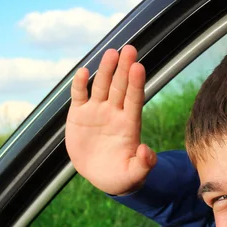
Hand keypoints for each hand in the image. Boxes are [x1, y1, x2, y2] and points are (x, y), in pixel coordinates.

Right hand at [66, 45, 155, 194]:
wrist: (100, 175)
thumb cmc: (121, 176)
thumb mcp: (133, 175)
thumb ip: (143, 164)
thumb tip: (147, 151)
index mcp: (129, 125)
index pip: (134, 100)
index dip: (136, 84)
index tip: (139, 68)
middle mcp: (114, 113)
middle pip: (120, 87)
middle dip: (124, 69)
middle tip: (129, 50)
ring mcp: (97, 112)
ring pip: (102, 86)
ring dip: (106, 70)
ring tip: (111, 52)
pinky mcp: (79, 115)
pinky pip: (80, 96)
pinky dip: (80, 85)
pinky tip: (83, 72)